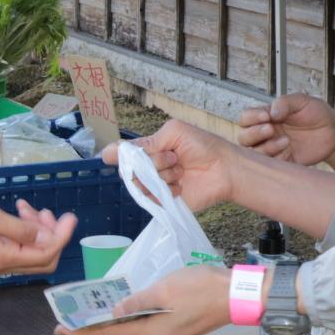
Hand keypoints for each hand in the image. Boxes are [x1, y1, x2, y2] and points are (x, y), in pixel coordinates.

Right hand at [0, 191, 76, 277]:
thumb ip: (21, 229)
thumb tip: (46, 237)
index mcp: (3, 259)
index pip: (46, 256)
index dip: (62, 237)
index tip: (69, 216)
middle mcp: (0, 266)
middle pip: (41, 259)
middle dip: (51, 234)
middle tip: (47, 211)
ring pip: (28, 251)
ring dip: (36, 230)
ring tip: (27, 207)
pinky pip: (14, 246)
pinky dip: (21, 230)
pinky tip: (16, 212)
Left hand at [54, 264, 231, 334]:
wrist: (237, 296)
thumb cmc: (201, 288)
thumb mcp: (163, 289)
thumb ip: (135, 302)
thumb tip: (114, 313)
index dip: (83, 333)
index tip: (61, 330)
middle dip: (93, 330)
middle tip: (70, 322)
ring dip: (111, 328)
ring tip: (90, 317)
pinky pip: (144, 332)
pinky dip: (128, 325)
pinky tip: (120, 315)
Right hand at [103, 120, 235, 212]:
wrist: (225, 169)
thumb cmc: (203, 146)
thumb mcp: (173, 133)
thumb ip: (145, 142)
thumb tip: (109, 151)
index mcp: (150, 149)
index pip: (124, 154)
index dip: (121, 155)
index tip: (119, 155)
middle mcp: (150, 168)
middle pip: (131, 170)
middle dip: (154, 162)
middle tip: (174, 157)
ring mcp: (157, 185)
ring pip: (142, 184)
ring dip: (163, 175)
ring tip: (181, 171)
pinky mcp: (165, 202)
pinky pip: (152, 199)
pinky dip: (168, 190)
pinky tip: (182, 186)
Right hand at [236, 93, 334, 166]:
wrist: (334, 133)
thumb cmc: (316, 114)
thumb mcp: (302, 101)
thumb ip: (285, 102)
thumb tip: (271, 112)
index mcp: (266, 117)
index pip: (246, 118)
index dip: (251, 118)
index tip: (266, 116)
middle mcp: (265, 134)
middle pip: (244, 138)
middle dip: (254, 134)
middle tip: (271, 129)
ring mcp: (272, 149)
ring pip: (254, 153)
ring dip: (266, 147)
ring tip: (286, 141)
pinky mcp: (282, 162)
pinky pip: (270, 165)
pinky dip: (277, 159)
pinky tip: (289, 151)